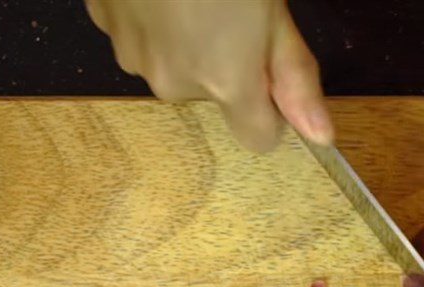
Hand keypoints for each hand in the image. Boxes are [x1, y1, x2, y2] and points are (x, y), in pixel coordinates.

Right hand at [85, 0, 331, 151]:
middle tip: (230, 11)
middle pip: (213, 97)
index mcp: (227, 84)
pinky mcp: (103, 23)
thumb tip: (320, 136)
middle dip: (225, 66)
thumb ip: (295, 76)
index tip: (269, 69)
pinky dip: (153, 19)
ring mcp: (133, 54)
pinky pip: (140, 37)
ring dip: (186, 42)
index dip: (269, 107)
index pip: (258, 138)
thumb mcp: (274, 11)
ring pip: (173, 67)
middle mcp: (175, 83)